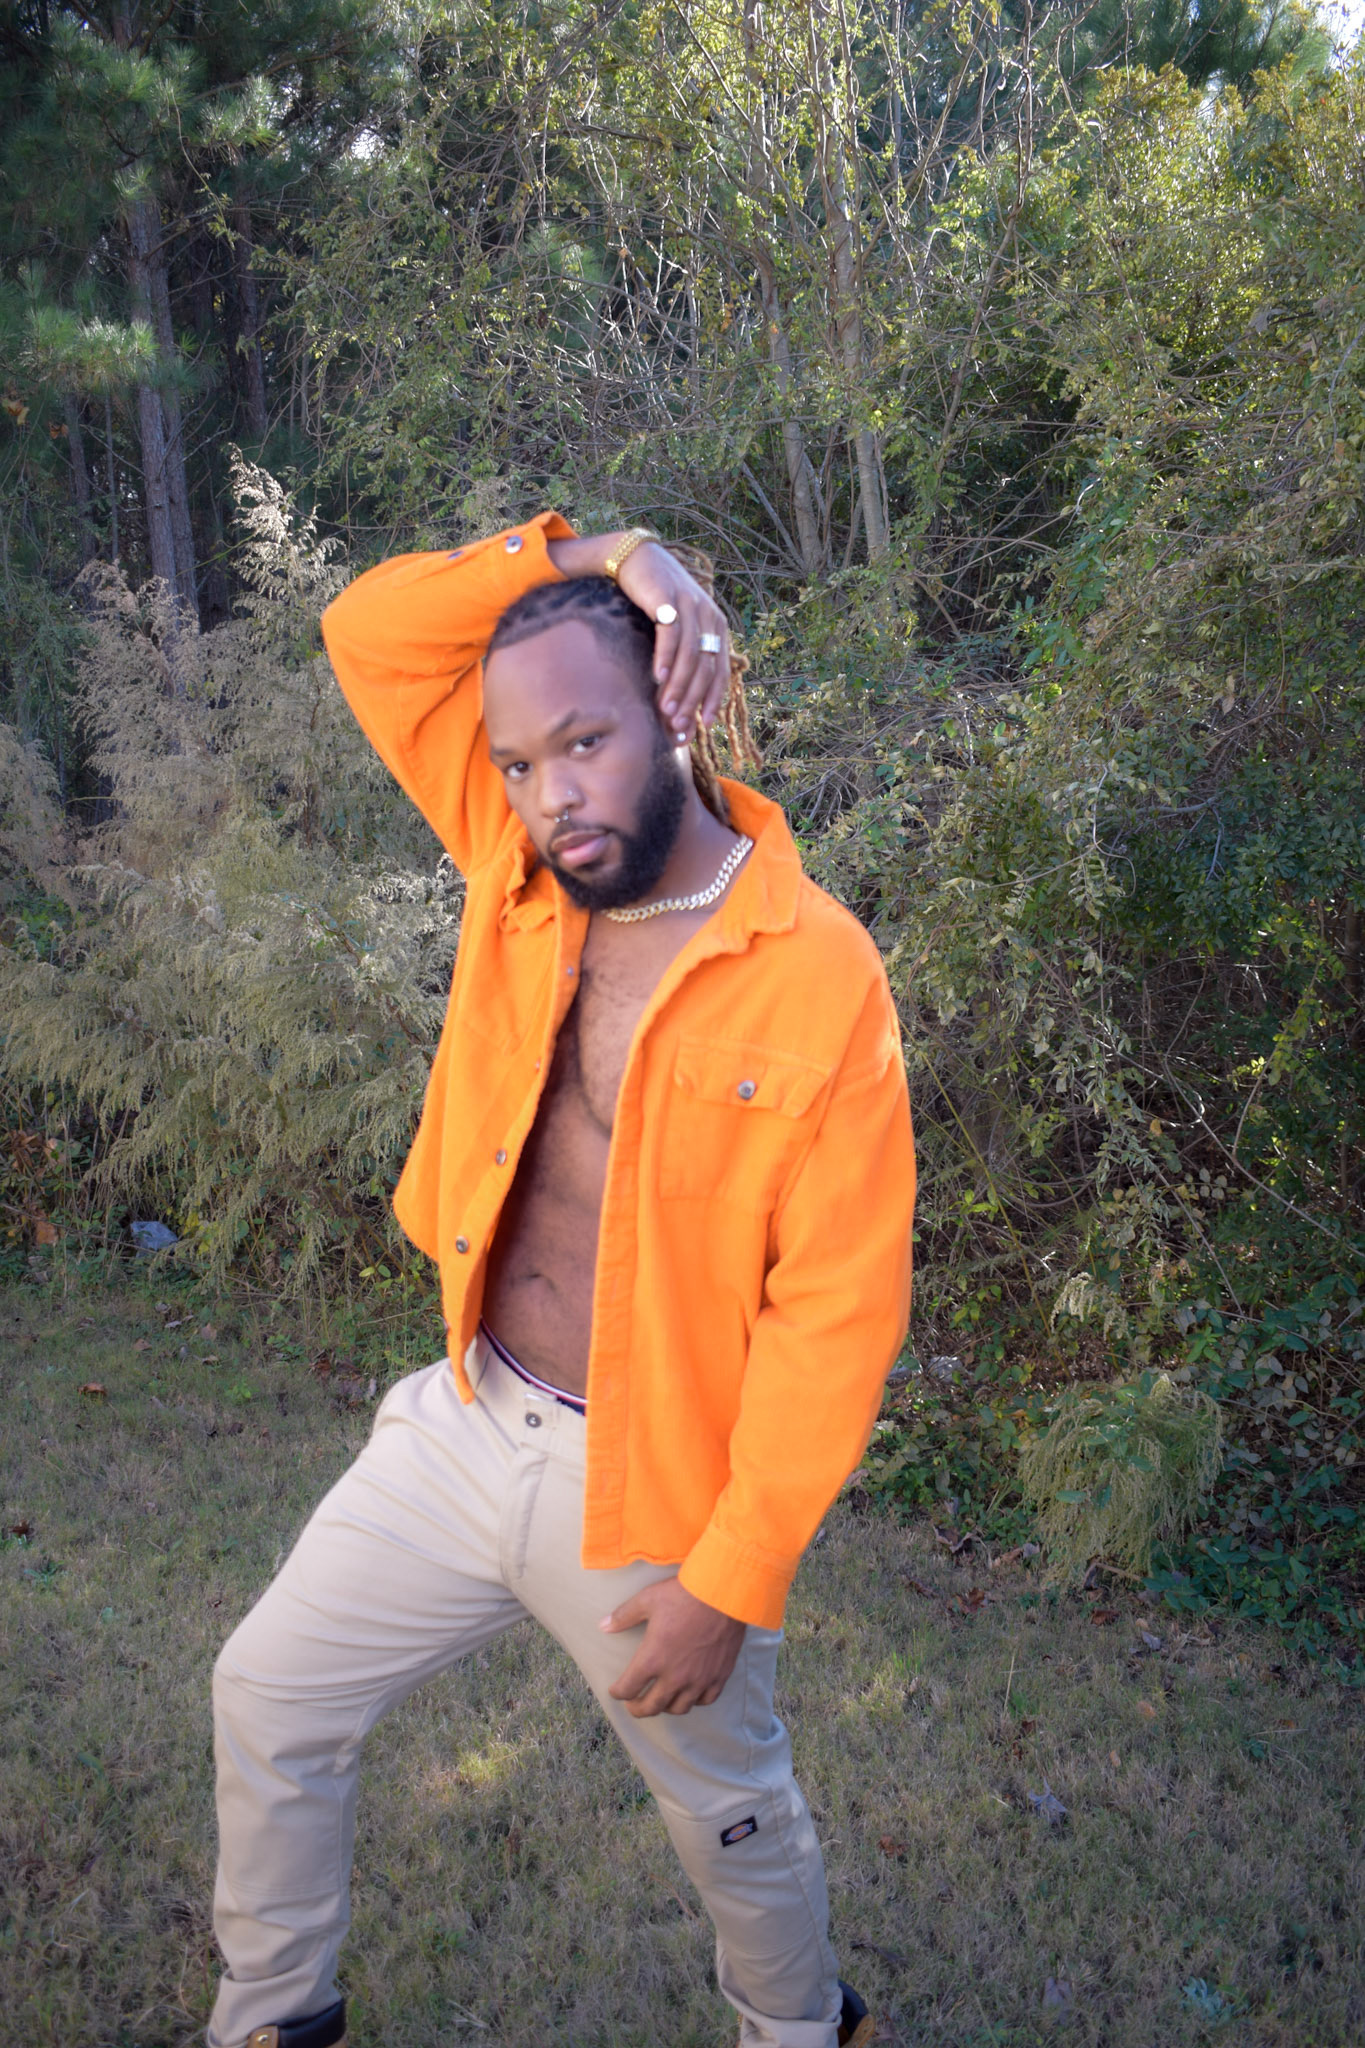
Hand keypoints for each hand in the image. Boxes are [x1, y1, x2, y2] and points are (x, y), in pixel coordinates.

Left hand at [600, 1576, 745, 1717]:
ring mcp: (698, 1679)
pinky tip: (690, 1694)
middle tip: (633, 1705)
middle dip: (637, 1708)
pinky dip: (694, 1701)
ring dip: (665, 1707)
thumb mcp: (647, 1600)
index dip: (617, 1692)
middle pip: (651, 1706)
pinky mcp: (719, 1676)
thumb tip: (603, 1626)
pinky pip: (705, 1700)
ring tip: (661, 1700)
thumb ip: (624, 1616)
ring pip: (678, 1708)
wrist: (723, 1593)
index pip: (628, 1688)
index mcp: (652, 1659)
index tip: (616, 1690)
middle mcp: (674, 1676)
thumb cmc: (683, 1595)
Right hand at [614, 543, 732, 745]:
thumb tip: (681, 698)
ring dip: (677, 686)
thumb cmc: (656, 601)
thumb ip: (685, 655)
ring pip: (689, 655)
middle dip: (692, 701)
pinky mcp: (670, 598)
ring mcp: (691, 606)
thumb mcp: (678, 628)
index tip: (702, 726)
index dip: (712, 700)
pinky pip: (670, 634)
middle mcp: (709, 617)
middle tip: (678, 726)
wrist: (637, 560)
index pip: (719, 671)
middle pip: (705, 668)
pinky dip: (665, 658)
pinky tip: (657, 677)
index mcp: (716, 628)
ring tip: (665, 710)